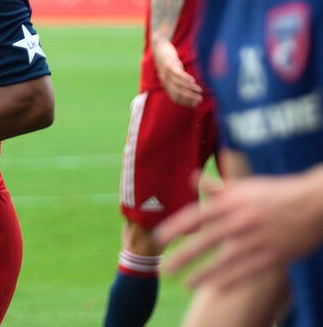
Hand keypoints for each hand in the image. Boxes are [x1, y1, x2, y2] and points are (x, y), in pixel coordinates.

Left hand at [151, 39, 202, 106]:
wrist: (159, 47)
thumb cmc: (169, 62)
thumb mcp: (173, 73)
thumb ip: (179, 81)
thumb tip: (192, 88)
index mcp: (166, 84)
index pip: (175, 97)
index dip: (185, 102)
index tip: (196, 105)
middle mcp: (165, 81)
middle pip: (177, 93)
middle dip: (189, 98)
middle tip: (200, 100)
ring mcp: (167, 73)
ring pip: (178, 84)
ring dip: (190, 89)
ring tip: (200, 91)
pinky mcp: (169, 65)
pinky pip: (178, 74)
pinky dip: (185, 78)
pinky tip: (193, 80)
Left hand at [154, 173, 322, 290]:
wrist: (315, 203)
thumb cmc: (277, 192)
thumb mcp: (246, 186)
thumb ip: (218, 188)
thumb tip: (193, 178)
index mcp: (234, 201)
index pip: (198, 214)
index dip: (176, 226)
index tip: (158, 237)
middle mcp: (244, 220)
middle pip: (208, 239)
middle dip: (185, 255)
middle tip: (165, 268)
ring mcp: (260, 239)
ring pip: (228, 259)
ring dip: (205, 273)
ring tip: (186, 283)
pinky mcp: (276, 255)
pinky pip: (250, 270)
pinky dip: (232, 280)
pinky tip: (215, 289)